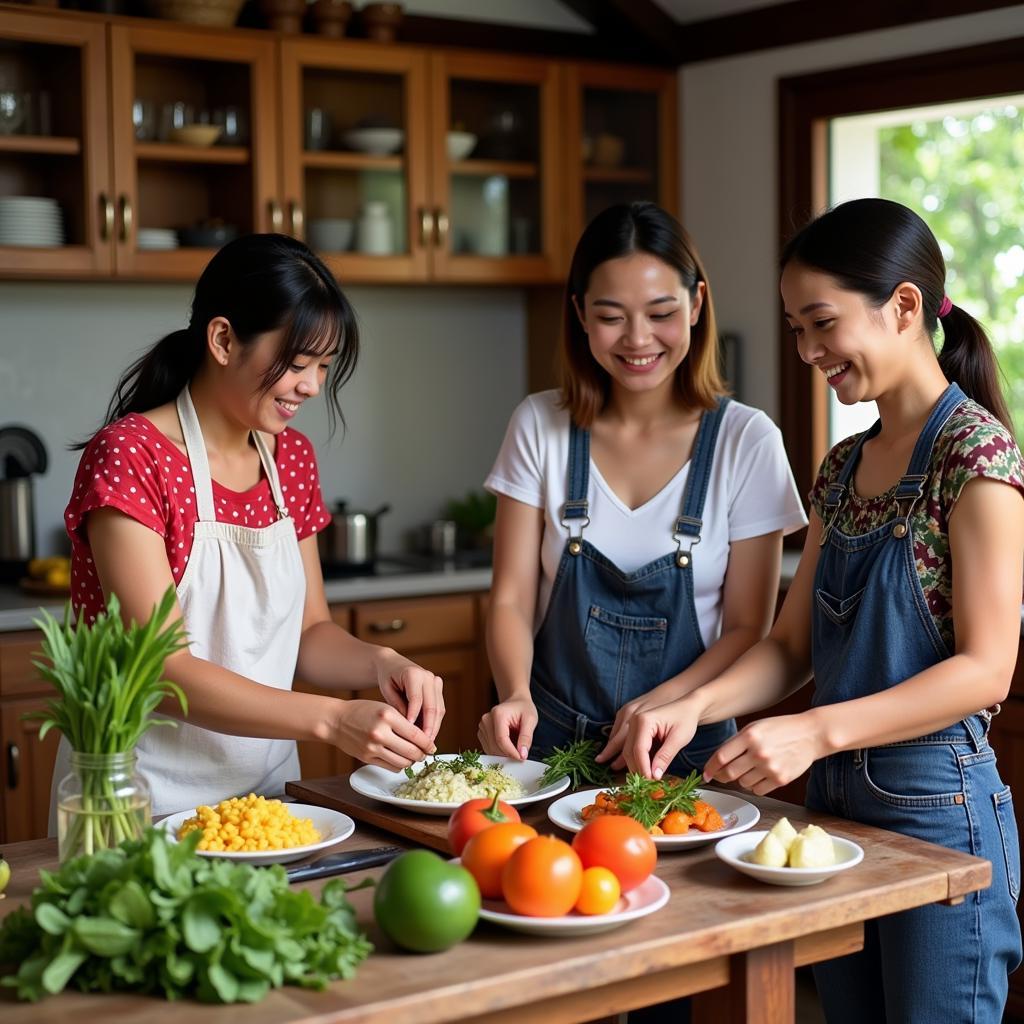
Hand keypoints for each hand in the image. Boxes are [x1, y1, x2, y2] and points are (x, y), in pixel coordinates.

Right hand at [331, 699, 434, 769]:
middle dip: (422, 754)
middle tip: (426, 753)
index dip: (428, 743)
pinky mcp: (366, 758)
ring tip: (414, 757)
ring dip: (412, 762)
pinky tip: (400, 759)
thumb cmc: (362, 711)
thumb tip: (423, 738)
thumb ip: (403, 721)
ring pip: (402, 762)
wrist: (335, 720)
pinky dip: (399, 765)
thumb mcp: (384, 708)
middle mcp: (380, 732)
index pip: (416, 734)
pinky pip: (390, 767)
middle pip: (411, 751)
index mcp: (388, 716)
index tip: (433, 746)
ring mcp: (372, 747)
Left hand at [375, 649, 444, 743]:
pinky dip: (435, 722)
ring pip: (439, 709)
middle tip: (423, 744)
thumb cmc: (387, 677)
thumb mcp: (387, 690)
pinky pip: (439, 708)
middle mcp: (428, 676)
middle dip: (429, 727)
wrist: (393, 664)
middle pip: (432, 706)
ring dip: (435, 727)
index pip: (416, 699)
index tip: (410, 733)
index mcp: (413, 674)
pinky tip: (429, 734)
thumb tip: (408, 725)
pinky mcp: (438, 688)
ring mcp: (435, 681)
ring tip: (427, 743)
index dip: (414, 717)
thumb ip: (397, 705)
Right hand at [478, 696, 537, 759]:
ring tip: (515, 744)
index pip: (501, 739)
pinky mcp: (481, 732)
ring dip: (503, 753)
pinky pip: (489, 748)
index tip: (521, 758)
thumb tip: (522, 754)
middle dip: (508, 754)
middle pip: (494, 746)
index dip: (511, 752)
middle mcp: (486, 719)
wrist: (516, 701)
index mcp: (498, 714)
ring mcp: (482, 726)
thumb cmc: (523, 708)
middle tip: (521, 754)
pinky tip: (508, 745)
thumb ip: (526, 737)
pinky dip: (499, 751)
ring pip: (490, 749)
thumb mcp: (531, 720)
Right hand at [622, 698, 701, 778]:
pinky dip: (635, 760)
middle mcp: (634, 720)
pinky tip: (641, 770)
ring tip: (644, 780)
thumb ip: (665, 757)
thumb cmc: (685, 719)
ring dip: (634, 766)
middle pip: (629, 751)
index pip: (639, 749)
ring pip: (627, 751)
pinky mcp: (634, 728)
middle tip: (648, 785)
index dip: (643, 768)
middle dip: (637, 770)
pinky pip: (630, 747)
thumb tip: (655, 776)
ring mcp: (632, 723)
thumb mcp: (678, 739)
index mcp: (644, 720)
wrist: (687, 706)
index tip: (650, 782)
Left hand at [702, 712, 826, 794]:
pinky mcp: (781, 779)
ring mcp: (770, 767)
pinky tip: (760, 775)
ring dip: (741, 779)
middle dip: (721, 776)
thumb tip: (718, 761)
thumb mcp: (755, 727)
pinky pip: (758, 790)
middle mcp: (759, 752)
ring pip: (743, 783)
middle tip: (720, 776)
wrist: (810, 734)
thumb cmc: (780, 729)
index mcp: (750, 736)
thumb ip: (737, 742)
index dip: (710, 767)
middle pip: (729, 773)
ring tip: (749, 769)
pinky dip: (755, 786)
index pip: (721, 756)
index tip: (706, 773)